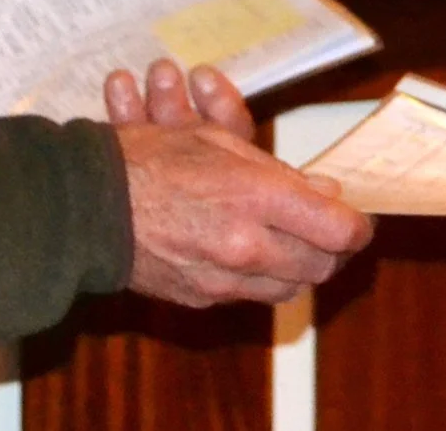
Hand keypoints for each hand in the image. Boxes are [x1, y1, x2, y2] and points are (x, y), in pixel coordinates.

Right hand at [109, 59, 371, 307]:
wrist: (86, 208)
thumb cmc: (149, 162)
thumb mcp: (217, 144)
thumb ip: (276, 173)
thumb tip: (322, 193)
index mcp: (254, 196)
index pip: (337, 229)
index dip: (357, 224)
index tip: (358, 216)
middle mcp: (245, 245)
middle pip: (321, 266)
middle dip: (334, 250)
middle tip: (332, 230)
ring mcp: (222, 279)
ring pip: (290, 288)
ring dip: (301, 268)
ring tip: (295, 243)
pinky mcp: (201, 300)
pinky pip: (249, 296)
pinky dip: (261, 279)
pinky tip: (252, 254)